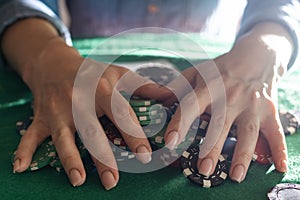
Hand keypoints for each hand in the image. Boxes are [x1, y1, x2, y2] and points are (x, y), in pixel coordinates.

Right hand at [11, 39, 171, 188]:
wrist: (55, 62)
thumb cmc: (92, 72)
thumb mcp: (118, 74)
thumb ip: (143, 86)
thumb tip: (170, 94)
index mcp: (101, 89)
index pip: (121, 114)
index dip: (133, 135)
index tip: (144, 155)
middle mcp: (79, 100)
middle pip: (92, 130)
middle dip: (102, 156)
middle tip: (113, 180)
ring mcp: (57, 110)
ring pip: (63, 137)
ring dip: (69, 159)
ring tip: (78, 180)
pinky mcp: (41, 117)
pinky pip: (31, 135)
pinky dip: (24, 151)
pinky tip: (20, 168)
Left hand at [164, 22, 291, 182]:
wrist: (257, 55)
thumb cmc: (222, 68)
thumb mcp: (198, 71)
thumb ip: (178, 86)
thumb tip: (161, 102)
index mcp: (209, 87)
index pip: (192, 105)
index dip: (181, 123)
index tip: (171, 141)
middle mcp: (231, 97)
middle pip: (220, 124)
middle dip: (212, 148)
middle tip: (203, 169)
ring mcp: (252, 104)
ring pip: (248, 132)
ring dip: (242, 154)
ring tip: (234, 176)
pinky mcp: (270, 110)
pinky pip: (276, 131)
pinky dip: (279, 149)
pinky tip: (279, 166)